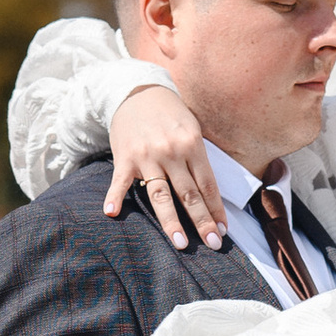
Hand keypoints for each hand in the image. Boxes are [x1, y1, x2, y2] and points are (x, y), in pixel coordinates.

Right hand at [108, 83, 225, 248]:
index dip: (216, 209)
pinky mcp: (125, 157)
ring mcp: (147, 156)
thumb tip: (210, 195)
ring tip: (180, 243)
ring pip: (161, 194)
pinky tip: (112, 214)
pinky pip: (120, 182)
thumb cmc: (169, 115)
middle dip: (202, 221)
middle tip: (213, 245)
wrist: (137, 91)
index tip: (223, 230)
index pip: (207, 184)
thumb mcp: (191, 129)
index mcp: (192, 145)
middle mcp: (171, 152)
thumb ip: (198, 159)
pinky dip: (114, 197)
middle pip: (189, 193)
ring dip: (171, 221)